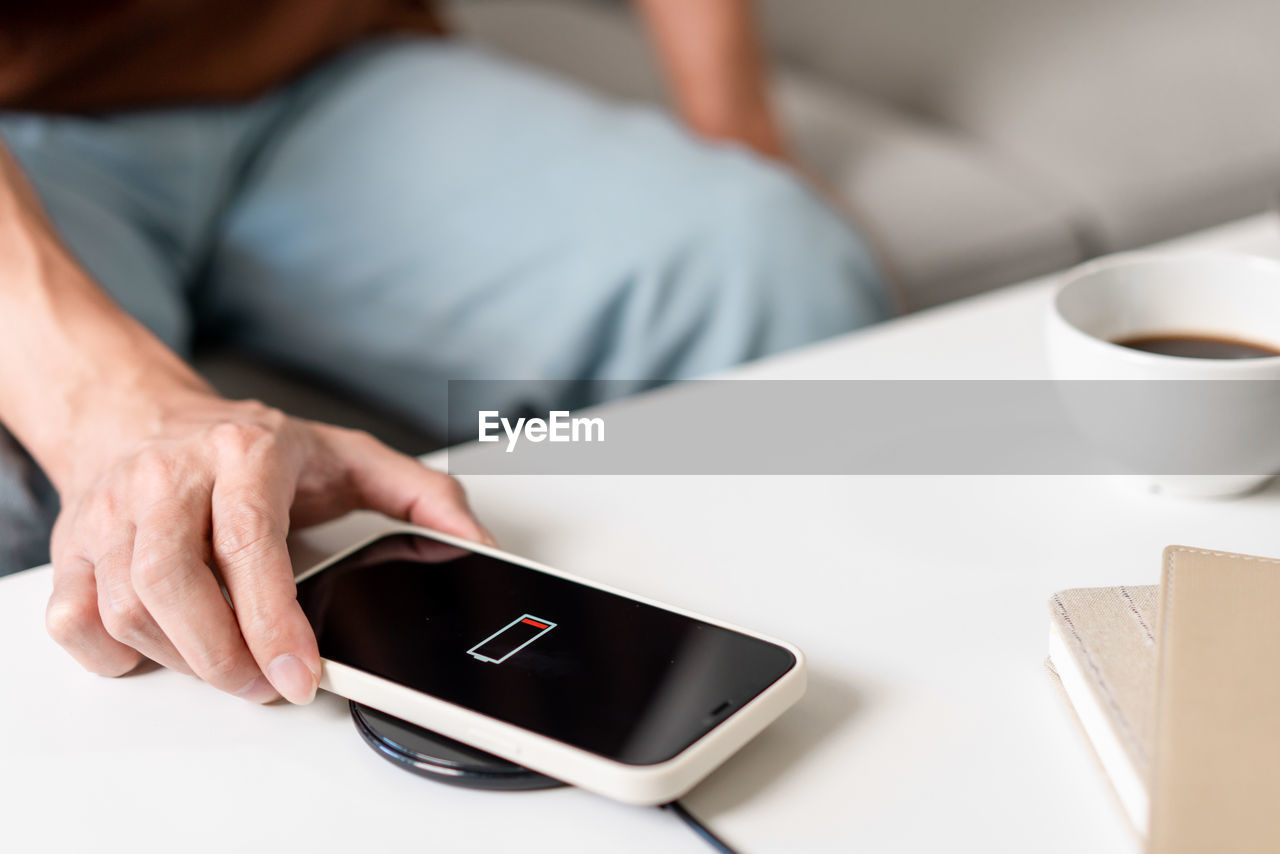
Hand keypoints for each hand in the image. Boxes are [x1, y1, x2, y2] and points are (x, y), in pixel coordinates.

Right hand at [44, 394, 491, 703]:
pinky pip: (76, 621)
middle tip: (264, 684)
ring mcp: (112, 510)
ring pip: (126, 608)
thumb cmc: (251, 446)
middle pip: (173, 584)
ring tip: (229, 662)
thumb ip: (422, 496)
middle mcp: (169, 475)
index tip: (298, 675)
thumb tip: (477, 542)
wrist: (142, 416)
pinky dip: (116, 651)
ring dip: (183, 659)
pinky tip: (163, 642)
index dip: (273, 621)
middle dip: (223, 657)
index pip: (249, 544)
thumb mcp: (348, 456)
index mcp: (245, 450)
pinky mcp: (72, 545)